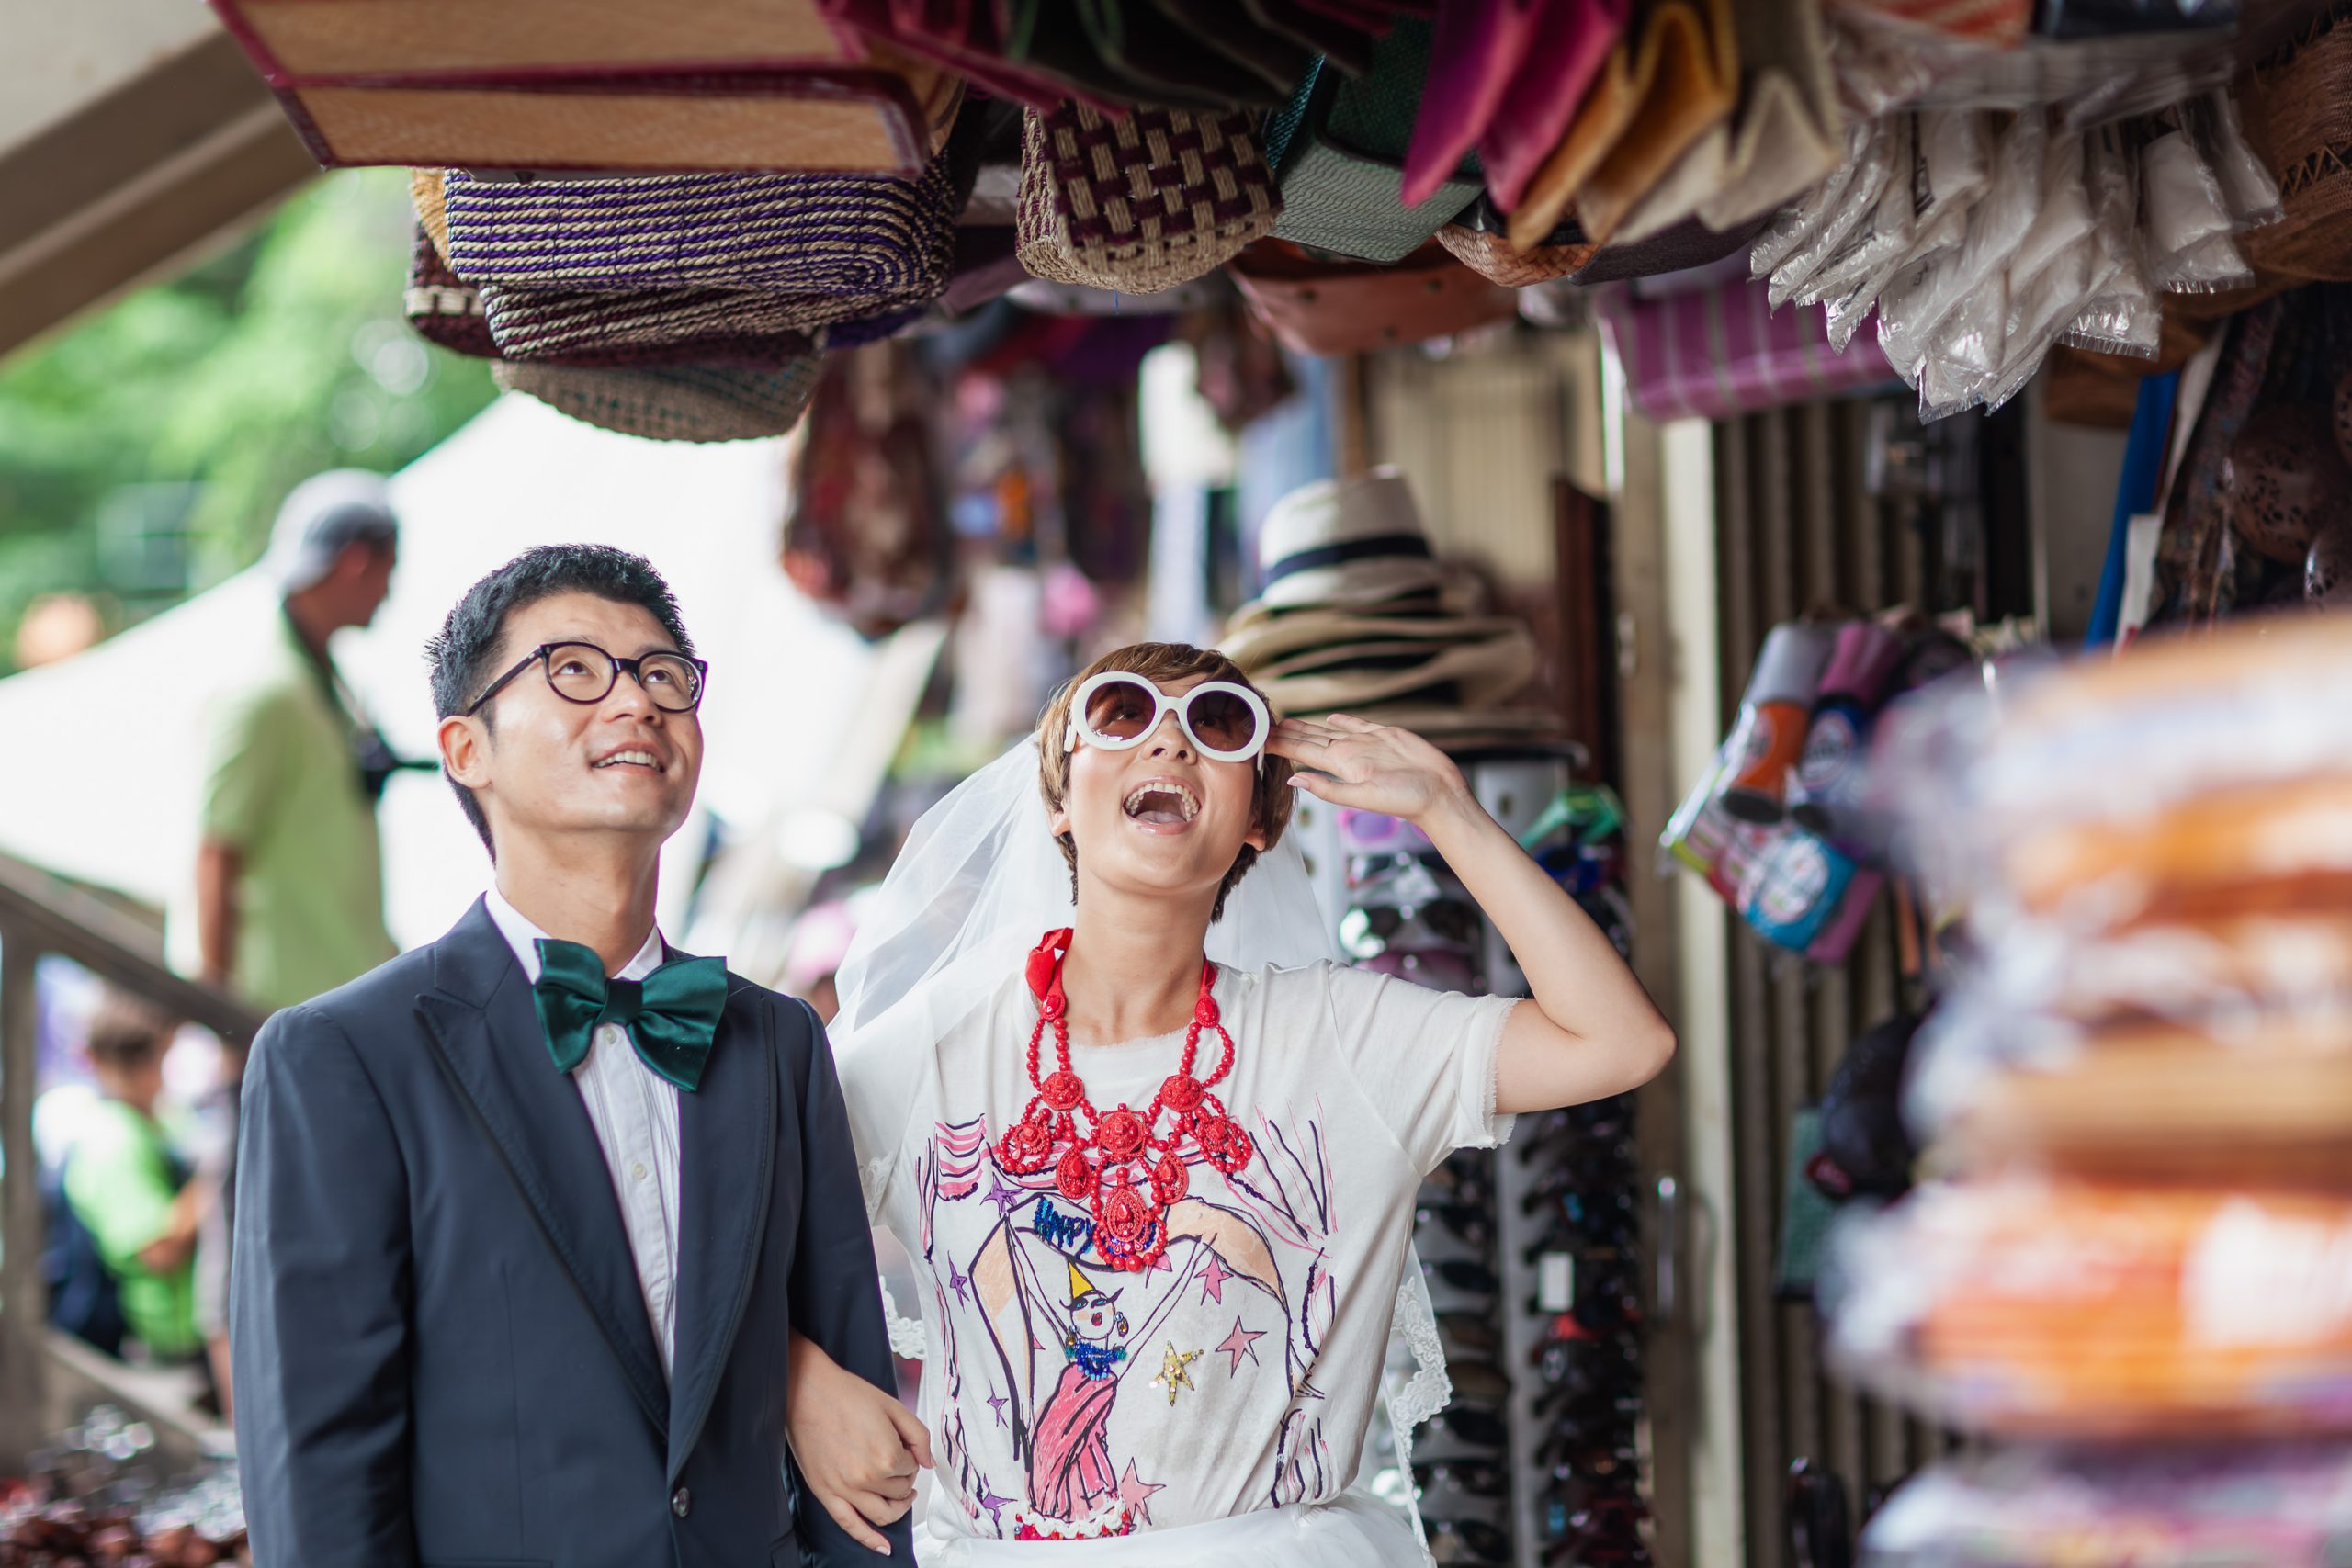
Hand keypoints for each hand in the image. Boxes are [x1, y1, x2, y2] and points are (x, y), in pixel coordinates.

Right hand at [785, 1337, 931, 1555]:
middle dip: (905, 1479)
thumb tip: (929, 1463)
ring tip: (902, 1498)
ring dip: (898, 1509)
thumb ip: (919, 1436)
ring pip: (883, 1515)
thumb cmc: (849, 1395)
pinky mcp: (826, 1494)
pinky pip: (851, 1526)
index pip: (911, 1468)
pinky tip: (883, 1548)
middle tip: (900, 1464)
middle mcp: (868, 1477)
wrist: (807, 1392)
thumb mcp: (894, 1406)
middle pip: (900, 1492)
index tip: (902, 1446)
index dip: (910, 1458)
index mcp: (887, 1455)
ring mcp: (845, 1489)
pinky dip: (869, 1540)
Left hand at [1269, 714, 1473, 823]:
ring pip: (1328, 730)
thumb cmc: (1407, 800)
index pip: (1300, 751)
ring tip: (1285, 720)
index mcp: (1340, 765)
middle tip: (1259, 722)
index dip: (1277, 743)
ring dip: (1306, 726)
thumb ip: (1329, 789)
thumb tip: (1293, 780)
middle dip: (1284, 732)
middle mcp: (1349, 753)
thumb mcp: (1364, 796)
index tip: (1254, 736)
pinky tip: (1330, 718)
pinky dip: (1343, 721)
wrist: (1440, 794)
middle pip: (1308, 738)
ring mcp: (1366, 744)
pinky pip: (1359, 725)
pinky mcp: (1385, 736)